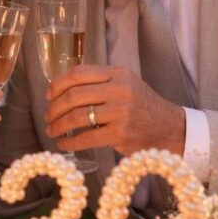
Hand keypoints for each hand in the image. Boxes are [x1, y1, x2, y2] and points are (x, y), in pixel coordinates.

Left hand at [43, 65, 185, 156]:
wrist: (170, 128)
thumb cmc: (141, 107)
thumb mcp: (125, 84)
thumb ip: (100, 82)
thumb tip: (61, 90)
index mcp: (117, 73)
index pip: (78, 73)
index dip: (57, 84)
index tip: (48, 95)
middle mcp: (120, 89)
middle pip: (74, 96)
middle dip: (54, 108)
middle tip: (47, 117)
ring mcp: (121, 112)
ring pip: (77, 116)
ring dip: (58, 125)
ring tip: (51, 131)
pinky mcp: (120, 134)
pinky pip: (86, 137)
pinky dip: (70, 142)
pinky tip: (63, 144)